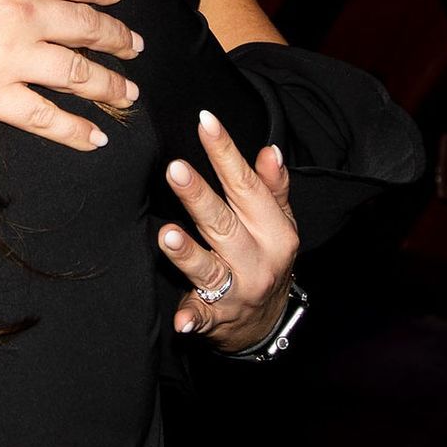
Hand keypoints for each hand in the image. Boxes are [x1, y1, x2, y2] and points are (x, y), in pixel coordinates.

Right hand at [0, 0, 141, 150]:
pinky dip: (74, 129)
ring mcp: (10, 56)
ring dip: (109, 86)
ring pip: (77, 74)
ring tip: (128, 96)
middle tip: (135, 48)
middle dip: (117, 40)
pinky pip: (45, 116)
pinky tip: (94, 138)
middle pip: (85, 28)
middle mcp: (21, 14)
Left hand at [157, 109, 299, 351]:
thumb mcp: (279, 224)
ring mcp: (238, 292)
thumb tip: (269, 150)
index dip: (226, 153)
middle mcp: (258, 260)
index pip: (246, 186)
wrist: (267, 323)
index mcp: (275, 231)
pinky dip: (193, 320)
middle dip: (198, 196)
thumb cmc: (268, 258)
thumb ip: (272, 188)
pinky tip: (182, 322)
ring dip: (188, 254)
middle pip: (223, 223)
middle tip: (175, 169)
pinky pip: (202, 318)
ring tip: (167, 234)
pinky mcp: (216, 319)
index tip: (205, 122)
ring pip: (209, 269)